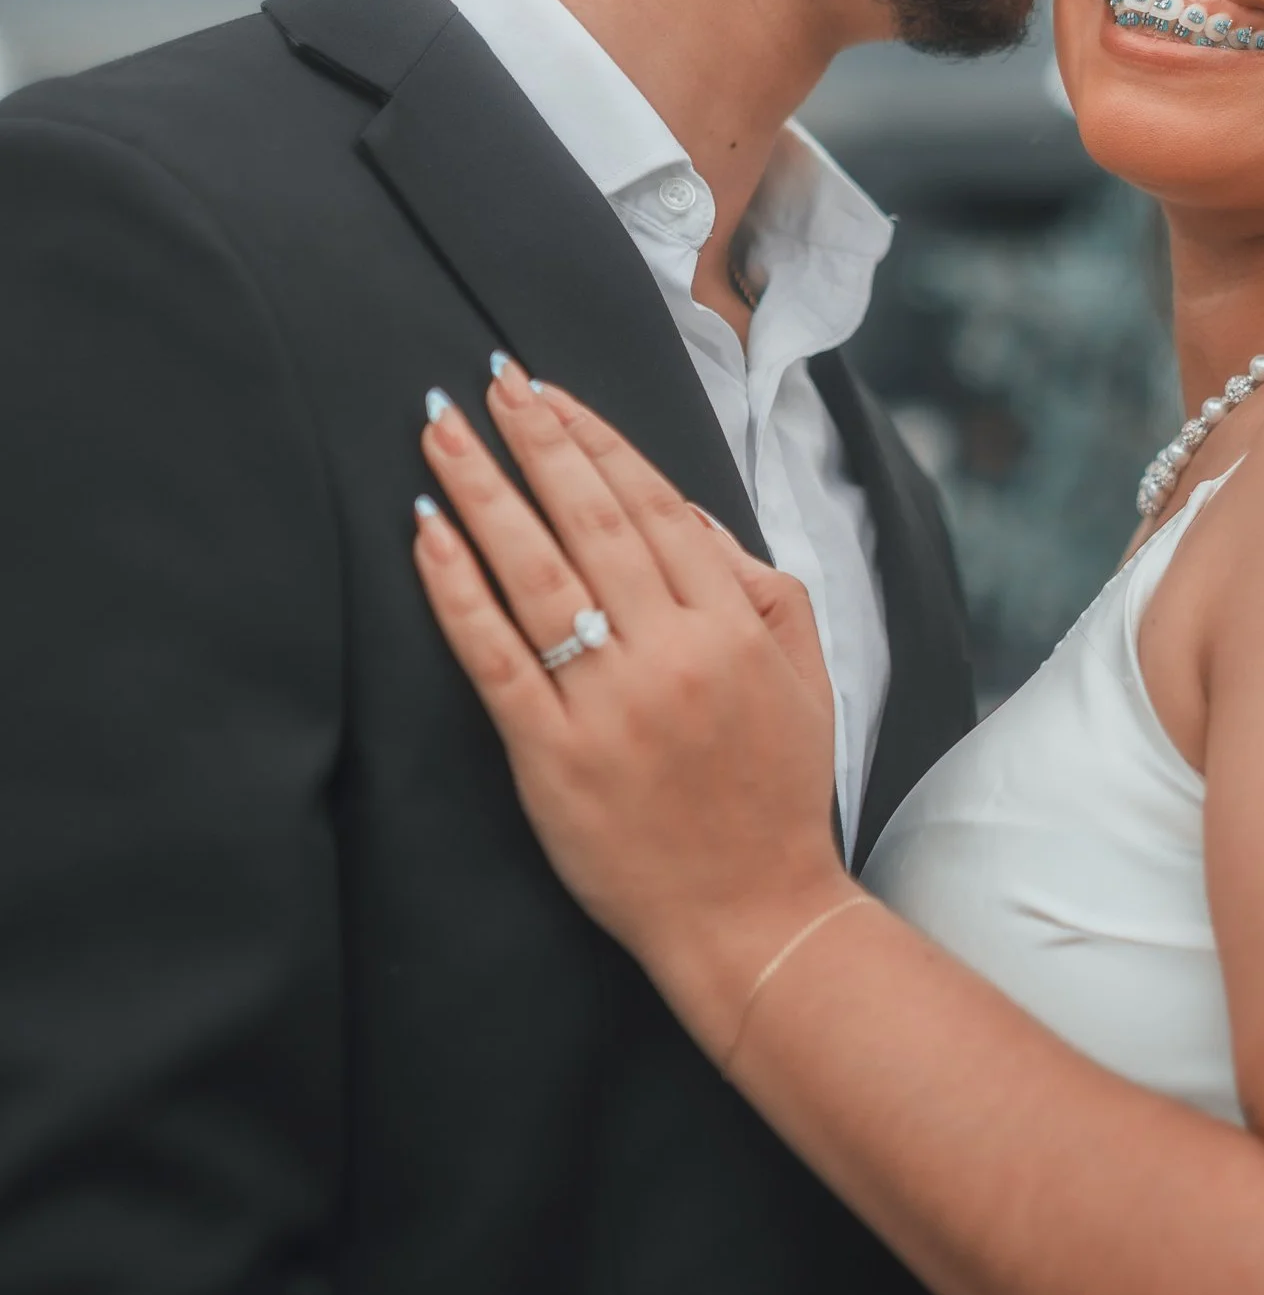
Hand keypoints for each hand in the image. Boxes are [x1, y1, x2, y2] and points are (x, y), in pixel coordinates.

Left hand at [414, 364, 845, 1054]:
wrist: (752, 914)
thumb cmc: (776, 794)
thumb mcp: (805, 676)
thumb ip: (758, 586)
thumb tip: (687, 515)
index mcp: (731, 626)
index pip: (654, 506)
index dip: (596, 441)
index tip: (549, 392)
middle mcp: (670, 653)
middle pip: (589, 522)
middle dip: (533, 440)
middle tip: (488, 381)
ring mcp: (608, 704)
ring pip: (536, 573)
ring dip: (482, 492)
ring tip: (441, 433)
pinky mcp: (552, 756)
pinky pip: (495, 656)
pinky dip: (456, 590)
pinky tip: (426, 534)